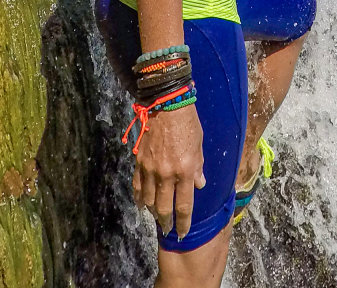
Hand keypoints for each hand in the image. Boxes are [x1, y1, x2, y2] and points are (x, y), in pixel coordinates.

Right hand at [132, 104, 205, 239]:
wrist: (166, 104)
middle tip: (168, 230)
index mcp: (185, 171)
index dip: (183, 223)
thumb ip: (198, 167)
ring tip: (156, 217)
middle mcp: (167, 174)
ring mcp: (151, 169)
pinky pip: (138, 185)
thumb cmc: (188, 123)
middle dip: (166, 222)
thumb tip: (198, 184)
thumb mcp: (199, 146)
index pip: (184, 205)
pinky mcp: (139, 162)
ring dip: (152, 212)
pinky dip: (139, 198)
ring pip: (149, 200)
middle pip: (164, 208)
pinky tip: (140, 204)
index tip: (183, 233)